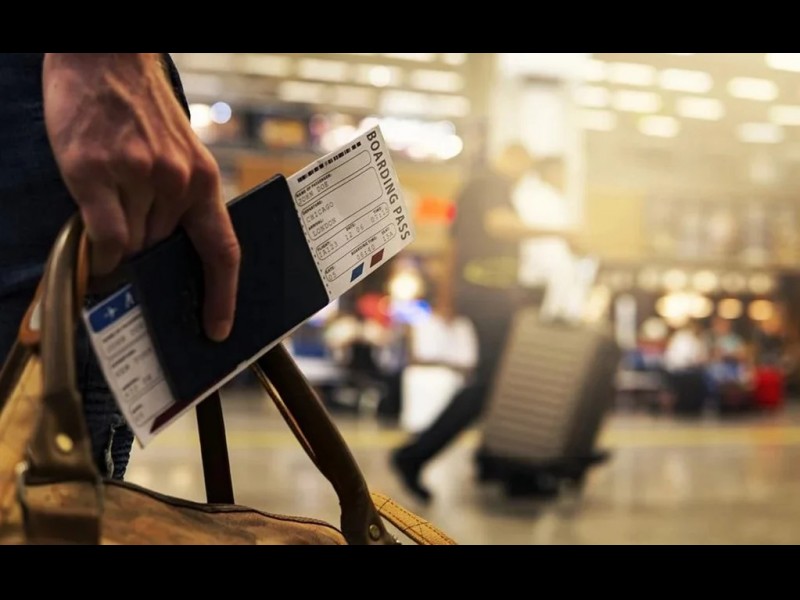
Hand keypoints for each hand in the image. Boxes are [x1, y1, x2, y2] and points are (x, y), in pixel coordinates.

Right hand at [42, 53, 239, 340]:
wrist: (105, 59)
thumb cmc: (142, 112)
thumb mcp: (180, 156)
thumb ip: (180, 203)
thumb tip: (166, 256)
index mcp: (204, 180)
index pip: (223, 251)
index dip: (222, 296)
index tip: (218, 328)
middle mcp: (175, 182)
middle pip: (162, 251)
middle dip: (148, 258)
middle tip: (134, 252)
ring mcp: (136, 176)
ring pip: (131, 245)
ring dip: (120, 244)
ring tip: (110, 208)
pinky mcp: (94, 172)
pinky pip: (104, 236)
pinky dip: (99, 250)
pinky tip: (96, 243)